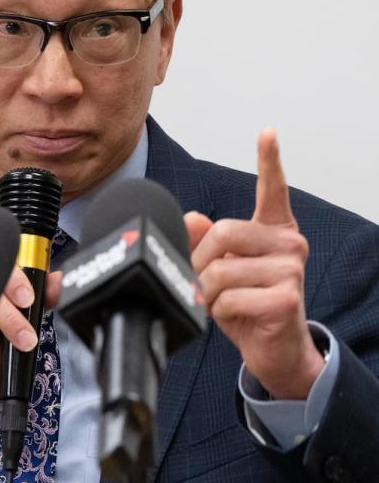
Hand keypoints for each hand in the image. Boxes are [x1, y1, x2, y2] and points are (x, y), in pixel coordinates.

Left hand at [186, 129, 323, 399]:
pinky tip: (233, 316)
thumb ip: (203, 241)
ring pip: (221, 269)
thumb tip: (191, 218)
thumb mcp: (219, 269)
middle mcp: (288, 244)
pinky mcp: (286, 298)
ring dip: (205, 291)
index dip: (269, 160)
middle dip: (199, 260)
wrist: (273, 350)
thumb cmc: (246, 304)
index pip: (272, 190)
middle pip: (222, 231)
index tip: (267, 132)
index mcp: (273, 231)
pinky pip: (229, 297)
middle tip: (201, 280)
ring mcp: (291, 271)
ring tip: (217, 302)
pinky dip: (218, 311)